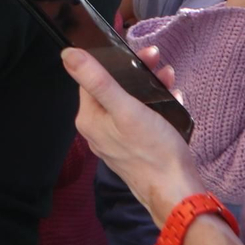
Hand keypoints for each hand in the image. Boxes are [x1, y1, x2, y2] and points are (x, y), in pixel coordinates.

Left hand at [63, 45, 201, 224]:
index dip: (114, 62)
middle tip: (158, 61)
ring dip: (150, 87)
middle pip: (113, 89)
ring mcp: (116, 141)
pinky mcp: (135, 148)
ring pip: (130, 103)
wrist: (177, 192)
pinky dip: (156, 106)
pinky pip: (141, 119)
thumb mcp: (126, 108)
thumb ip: (97, 80)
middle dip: (136, 72)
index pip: (91, 79)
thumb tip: (67, 54)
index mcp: (89, 119)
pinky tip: (174, 99)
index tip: (138, 52)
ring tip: (170, 77)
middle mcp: (98, 130)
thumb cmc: (152, 149)